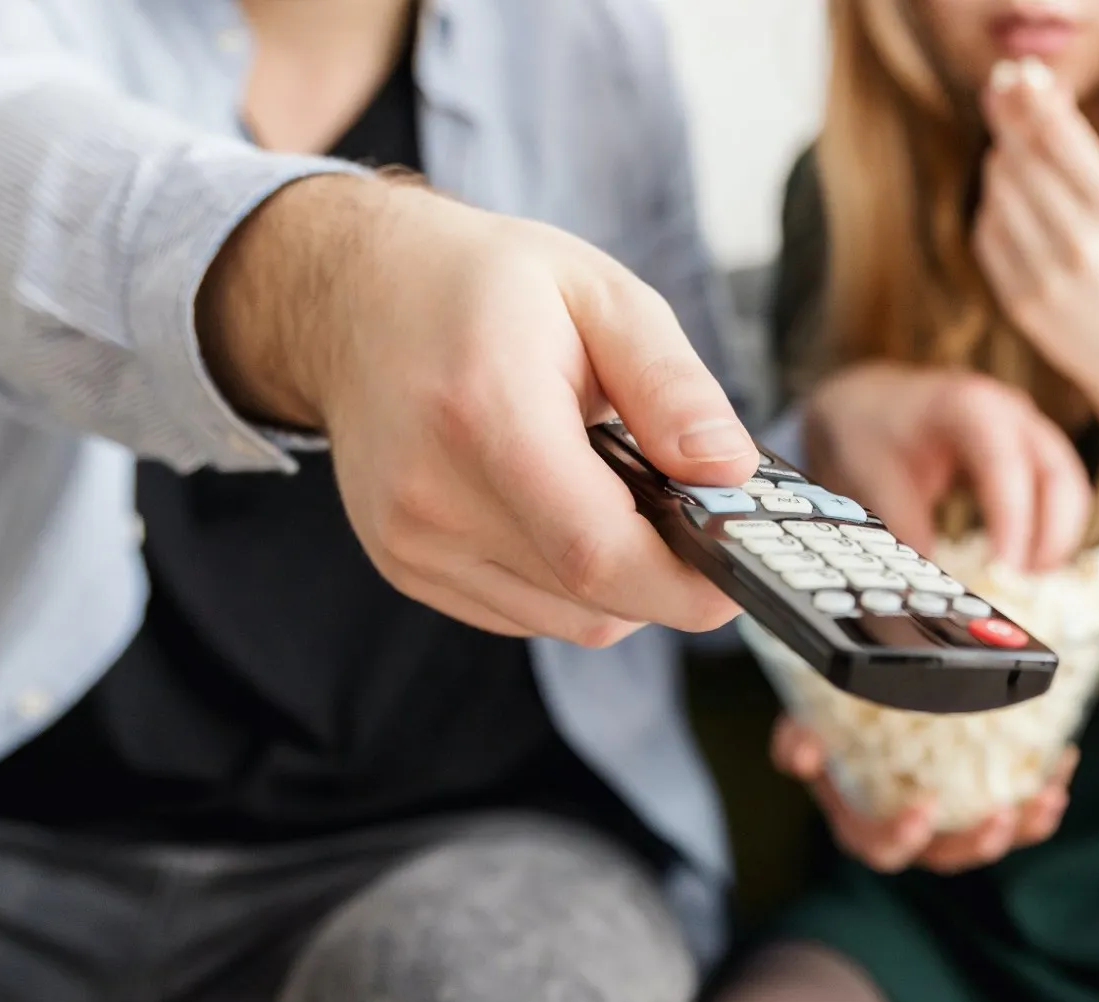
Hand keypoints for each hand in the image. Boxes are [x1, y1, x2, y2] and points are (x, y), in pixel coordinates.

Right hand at [201, 176, 757, 645]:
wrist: (355, 296)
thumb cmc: (483, 286)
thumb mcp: (599, 294)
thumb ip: (671, 385)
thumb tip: (731, 470)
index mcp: (484, 414)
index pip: (596, 551)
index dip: (685, 582)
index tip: (743, 567)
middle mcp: (433, 495)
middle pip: (589, 598)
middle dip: (668, 576)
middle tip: (701, 516)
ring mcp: (411, 542)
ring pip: (565, 619)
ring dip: (620, 580)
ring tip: (621, 493)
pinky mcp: (406, 567)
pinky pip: (525, 612)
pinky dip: (569, 582)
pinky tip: (567, 508)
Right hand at [771, 717, 1076, 873]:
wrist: (860, 711)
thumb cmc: (829, 725)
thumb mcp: (802, 726)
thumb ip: (796, 740)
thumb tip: (803, 754)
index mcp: (863, 824)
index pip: (881, 848)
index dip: (903, 837)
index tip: (925, 810)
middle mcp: (911, 833)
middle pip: (946, 857)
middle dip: (977, 844)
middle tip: (1001, 817)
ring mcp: (951, 822)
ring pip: (990, 840)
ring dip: (1024, 826)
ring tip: (1048, 797)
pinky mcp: (982, 801)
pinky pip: (1019, 810)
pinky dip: (1043, 793)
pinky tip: (1063, 761)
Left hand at [802, 364, 1090, 572]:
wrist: (871, 402)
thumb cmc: (872, 430)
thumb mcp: (875, 476)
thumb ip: (905, 526)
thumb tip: (931, 583)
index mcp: (970, 405)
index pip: (1005, 463)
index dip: (1013, 519)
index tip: (1006, 568)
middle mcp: (1011, 413)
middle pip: (1059, 475)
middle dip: (1052, 535)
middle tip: (1025, 584)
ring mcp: (1028, 430)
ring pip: (1068, 486)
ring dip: (1057, 537)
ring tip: (1026, 581)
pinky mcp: (1032, 453)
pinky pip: (1059, 493)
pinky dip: (1051, 530)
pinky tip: (1026, 564)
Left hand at [973, 59, 1098, 403]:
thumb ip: (1082, 155)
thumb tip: (1036, 92)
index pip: (1057, 134)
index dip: (1029, 98)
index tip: (1015, 76)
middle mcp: (1081, 242)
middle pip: (1019, 158)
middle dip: (1008, 123)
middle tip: (1000, 97)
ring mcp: (1046, 275)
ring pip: (997, 192)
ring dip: (1002, 166)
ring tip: (1017, 160)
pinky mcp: (1019, 301)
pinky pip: (988, 234)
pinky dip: (994, 211)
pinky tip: (1012, 207)